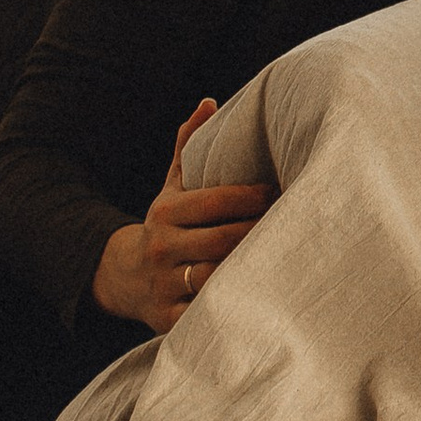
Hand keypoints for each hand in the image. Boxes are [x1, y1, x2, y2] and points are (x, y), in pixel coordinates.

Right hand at [91, 103, 275, 333]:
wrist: (122, 278)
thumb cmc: (164, 226)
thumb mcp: (170, 187)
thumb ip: (189, 148)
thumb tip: (210, 101)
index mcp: (166, 213)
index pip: (217, 201)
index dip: (254, 197)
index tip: (284, 192)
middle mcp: (162, 248)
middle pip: (223, 239)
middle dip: (262, 232)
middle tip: (298, 224)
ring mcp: (164, 285)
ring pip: (216, 277)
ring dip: (252, 270)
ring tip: (288, 259)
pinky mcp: (168, 319)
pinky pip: (205, 313)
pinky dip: (232, 306)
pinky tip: (262, 296)